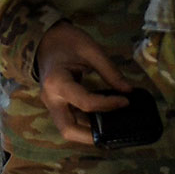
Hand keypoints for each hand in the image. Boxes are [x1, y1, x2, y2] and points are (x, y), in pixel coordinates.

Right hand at [33, 21, 133, 146]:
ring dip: (89, 132)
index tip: (126, 100)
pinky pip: (70, 120)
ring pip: (68, 129)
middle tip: (115, 130)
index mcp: (57, 82)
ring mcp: (51, 103)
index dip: (108, 105)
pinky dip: (86, 124)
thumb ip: (110, 71)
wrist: (45, 38)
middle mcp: (50, 98)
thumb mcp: (91, 50)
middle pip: (68, 130)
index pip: (85, 103)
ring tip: (112, 126)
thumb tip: (128, 91)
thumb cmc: (67, 41)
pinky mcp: (56, 104)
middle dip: (92, 135)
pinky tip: (103, 118)